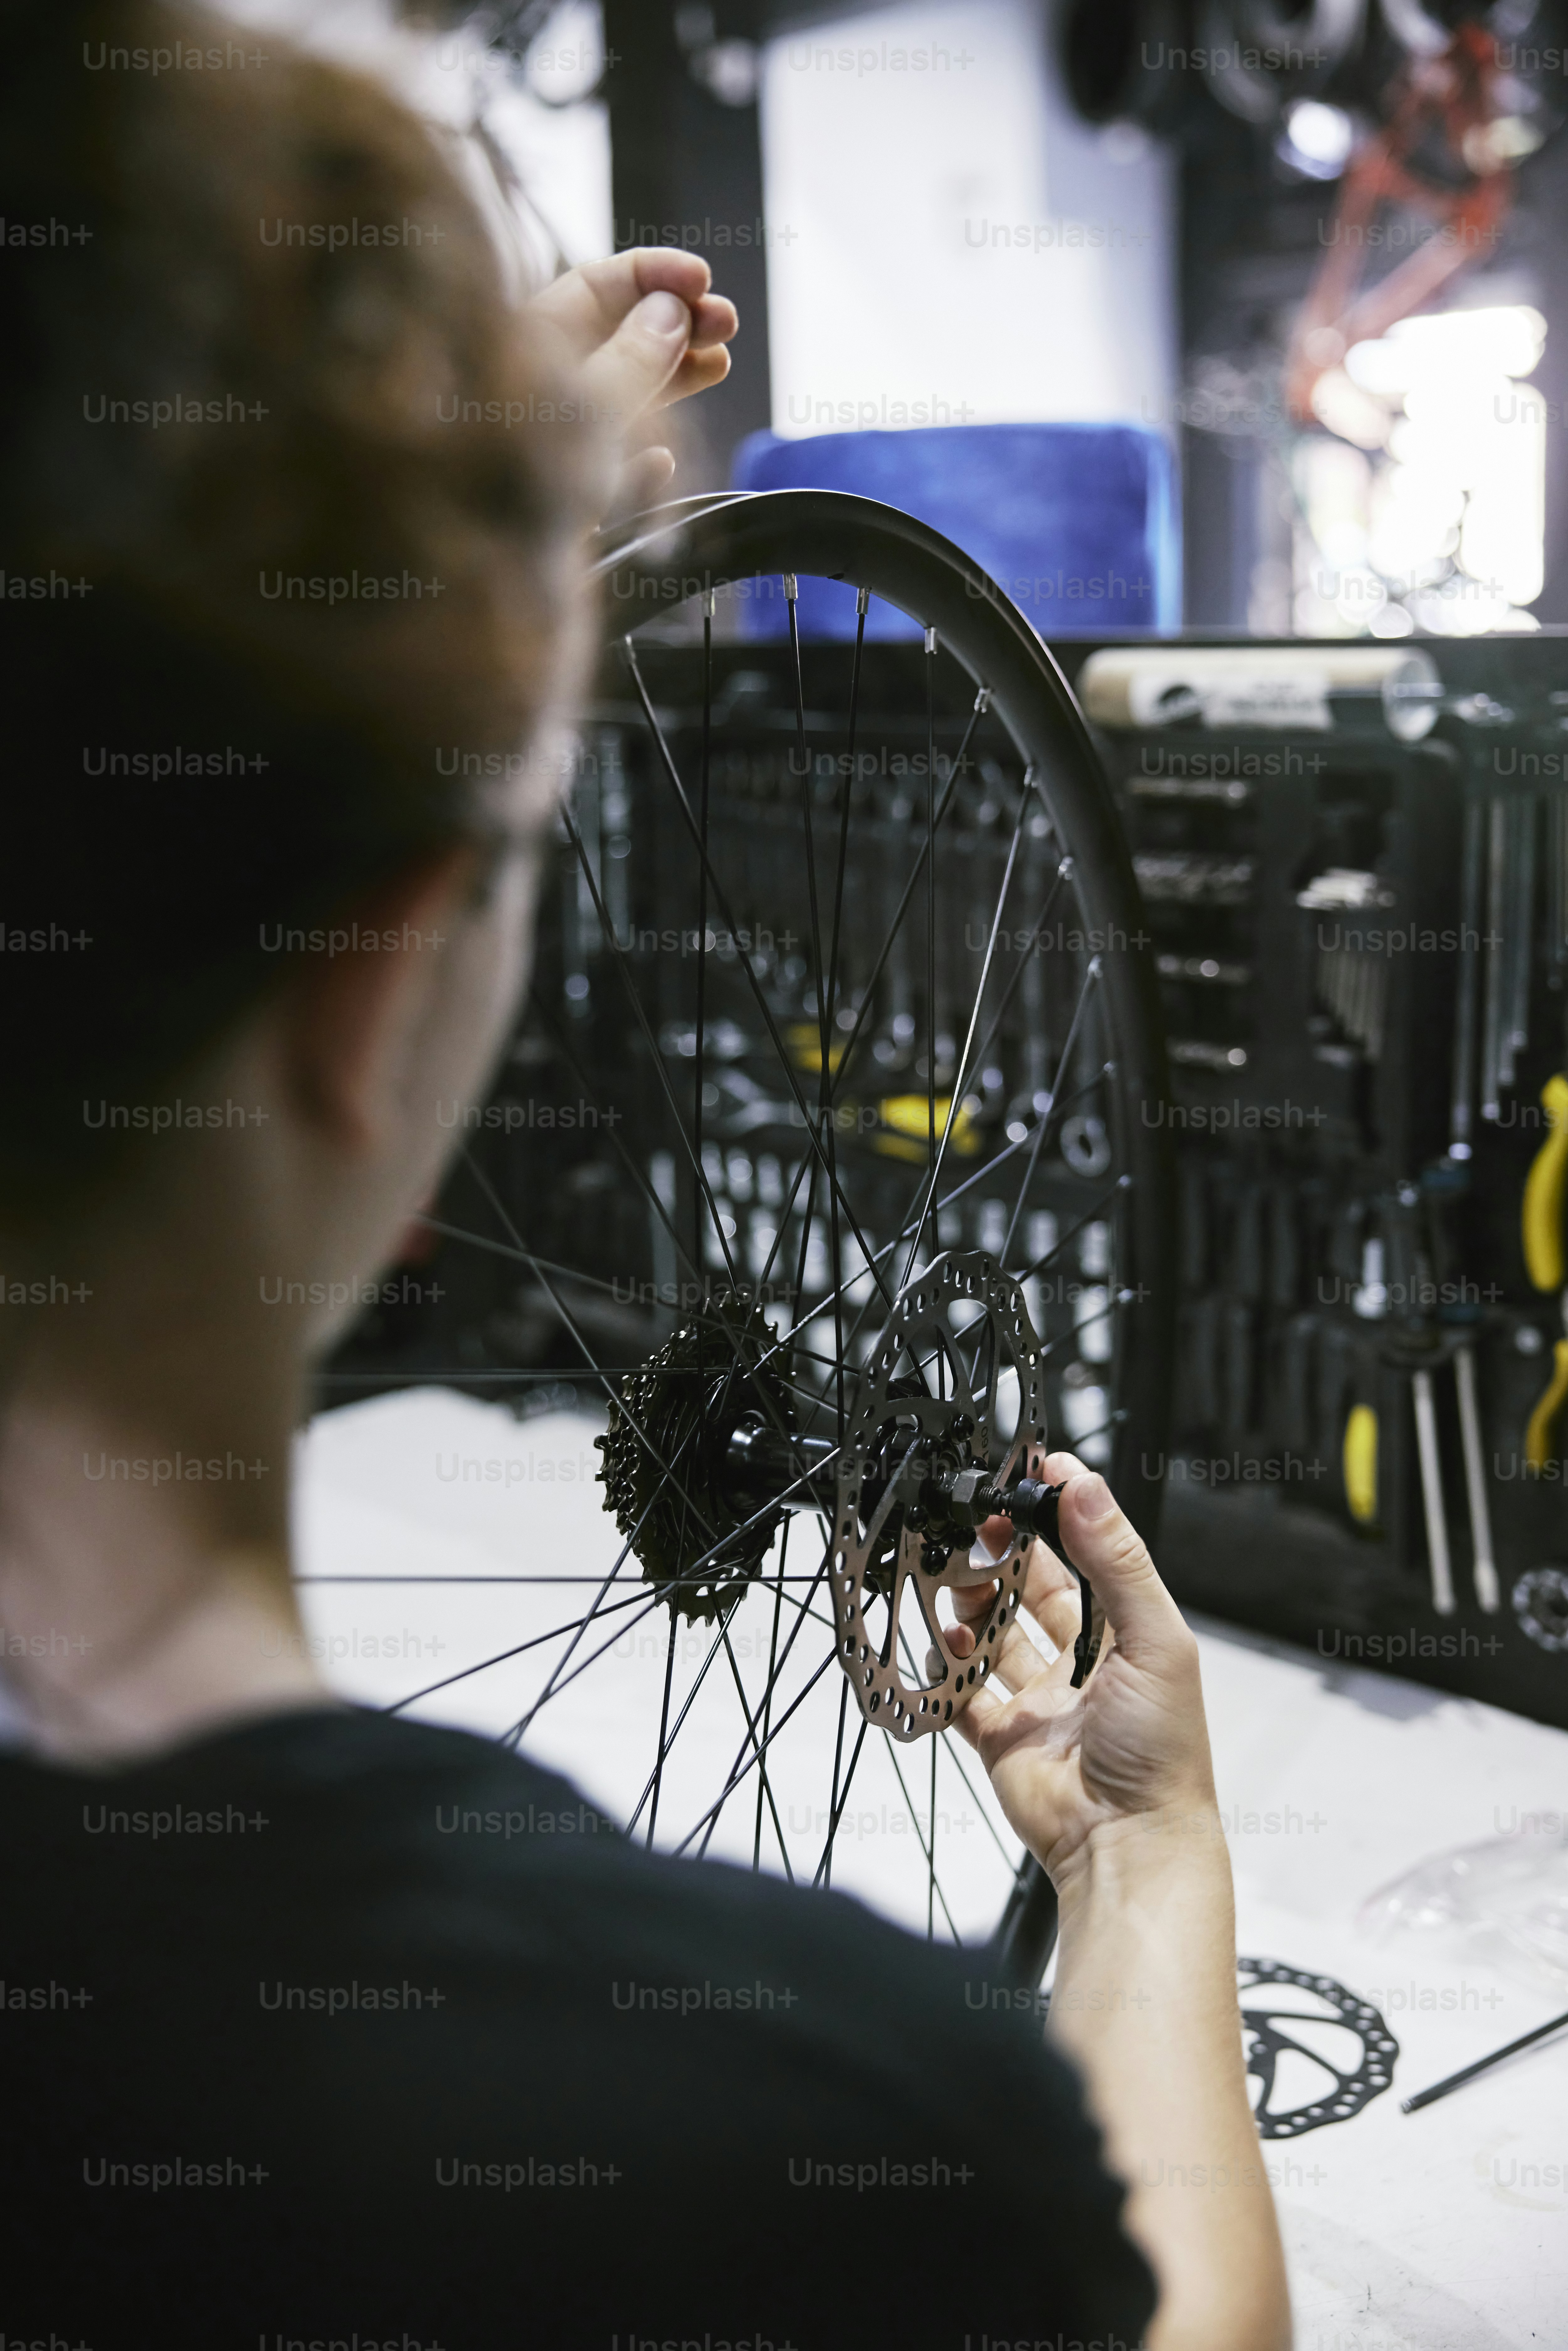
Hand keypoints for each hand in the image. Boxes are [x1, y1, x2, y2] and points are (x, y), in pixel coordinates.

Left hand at [527, 248, 736, 512]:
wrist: (471, 592)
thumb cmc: (508, 489)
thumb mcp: (585, 408)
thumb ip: (632, 359)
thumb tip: (666, 314)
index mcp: (518, 350)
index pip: (592, 287)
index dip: (651, 276)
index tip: (701, 281)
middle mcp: (529, 393)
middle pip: (610, 339)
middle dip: (673, 324)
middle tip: (726, 323)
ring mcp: (543, 451)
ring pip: (616, 401)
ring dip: (672, 381)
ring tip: (718, 366)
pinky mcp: (553, 507)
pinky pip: (601, 473)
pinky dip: (637, 463)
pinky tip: (661, 462)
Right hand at [941, 1453, 1218, 1882]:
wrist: (1127, 1843)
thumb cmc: (1162, 1752)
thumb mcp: (1153, 1640)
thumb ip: (1115, 1561)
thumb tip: (1085, 1486)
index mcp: (1125, 1634)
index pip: (1086, 1555)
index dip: (1059, 1515)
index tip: (1032, 1476)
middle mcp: (1081, 1663)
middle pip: (1030, 1590)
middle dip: (1002, 1555)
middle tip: (979, 1529)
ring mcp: (1038, 1699)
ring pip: (991, 1634)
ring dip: (969, 1602)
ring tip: (954, 1579)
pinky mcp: (1001, 1736)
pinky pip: (960, 1692)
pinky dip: (943, 1666)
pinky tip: (940, 1642)